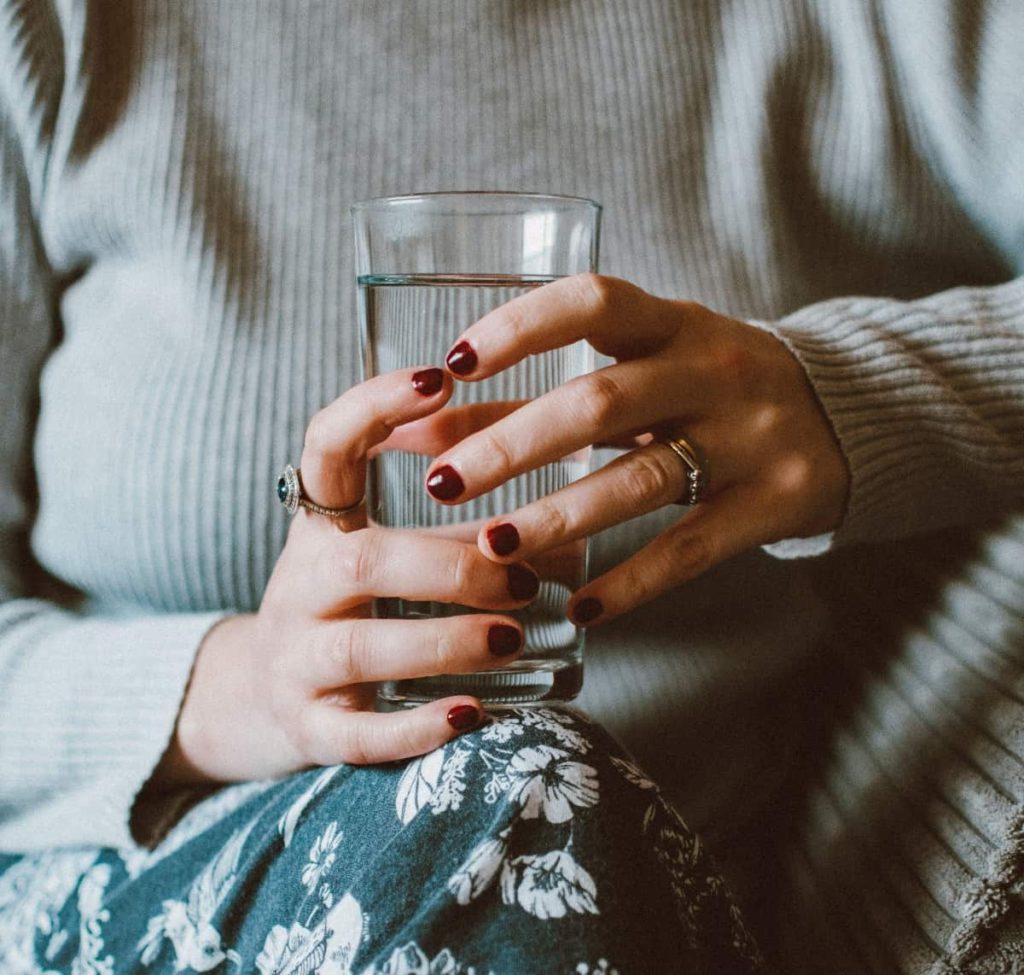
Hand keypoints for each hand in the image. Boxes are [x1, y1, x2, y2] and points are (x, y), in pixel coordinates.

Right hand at [152, 368, 538, 787]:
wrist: (264, 697)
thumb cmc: (351, 611)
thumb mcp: (387, 557)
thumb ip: (460, 535)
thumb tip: (571, 534)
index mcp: (319, 528)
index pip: (324, 447)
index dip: (373, 406)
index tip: (440, 377)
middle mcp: (297, 587)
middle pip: (362, 564)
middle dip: (449, 566)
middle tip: (525, 578)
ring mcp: (294, 662)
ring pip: (359, 647)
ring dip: (445, 639)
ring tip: (514, 637)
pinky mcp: (308, 729)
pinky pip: (357, 734)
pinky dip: (416, 727)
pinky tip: (472, 715)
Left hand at [422, 274, 849, 624]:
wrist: (847, 414)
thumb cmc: (710, 386)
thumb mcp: (640, 371)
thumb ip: (535, 394)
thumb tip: (424, 427)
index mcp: (674, 323)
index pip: (592, 302)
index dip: (520, 328)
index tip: (454, 363)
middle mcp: (714, 370)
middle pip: (601, 402)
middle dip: (513, 444)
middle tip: (442, 483)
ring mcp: (751, 437)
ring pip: (641, 479)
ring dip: (558, 517)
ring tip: (492, 548)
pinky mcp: (776, 501)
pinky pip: (692, 548)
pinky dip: (631, 582)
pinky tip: (579, 609)